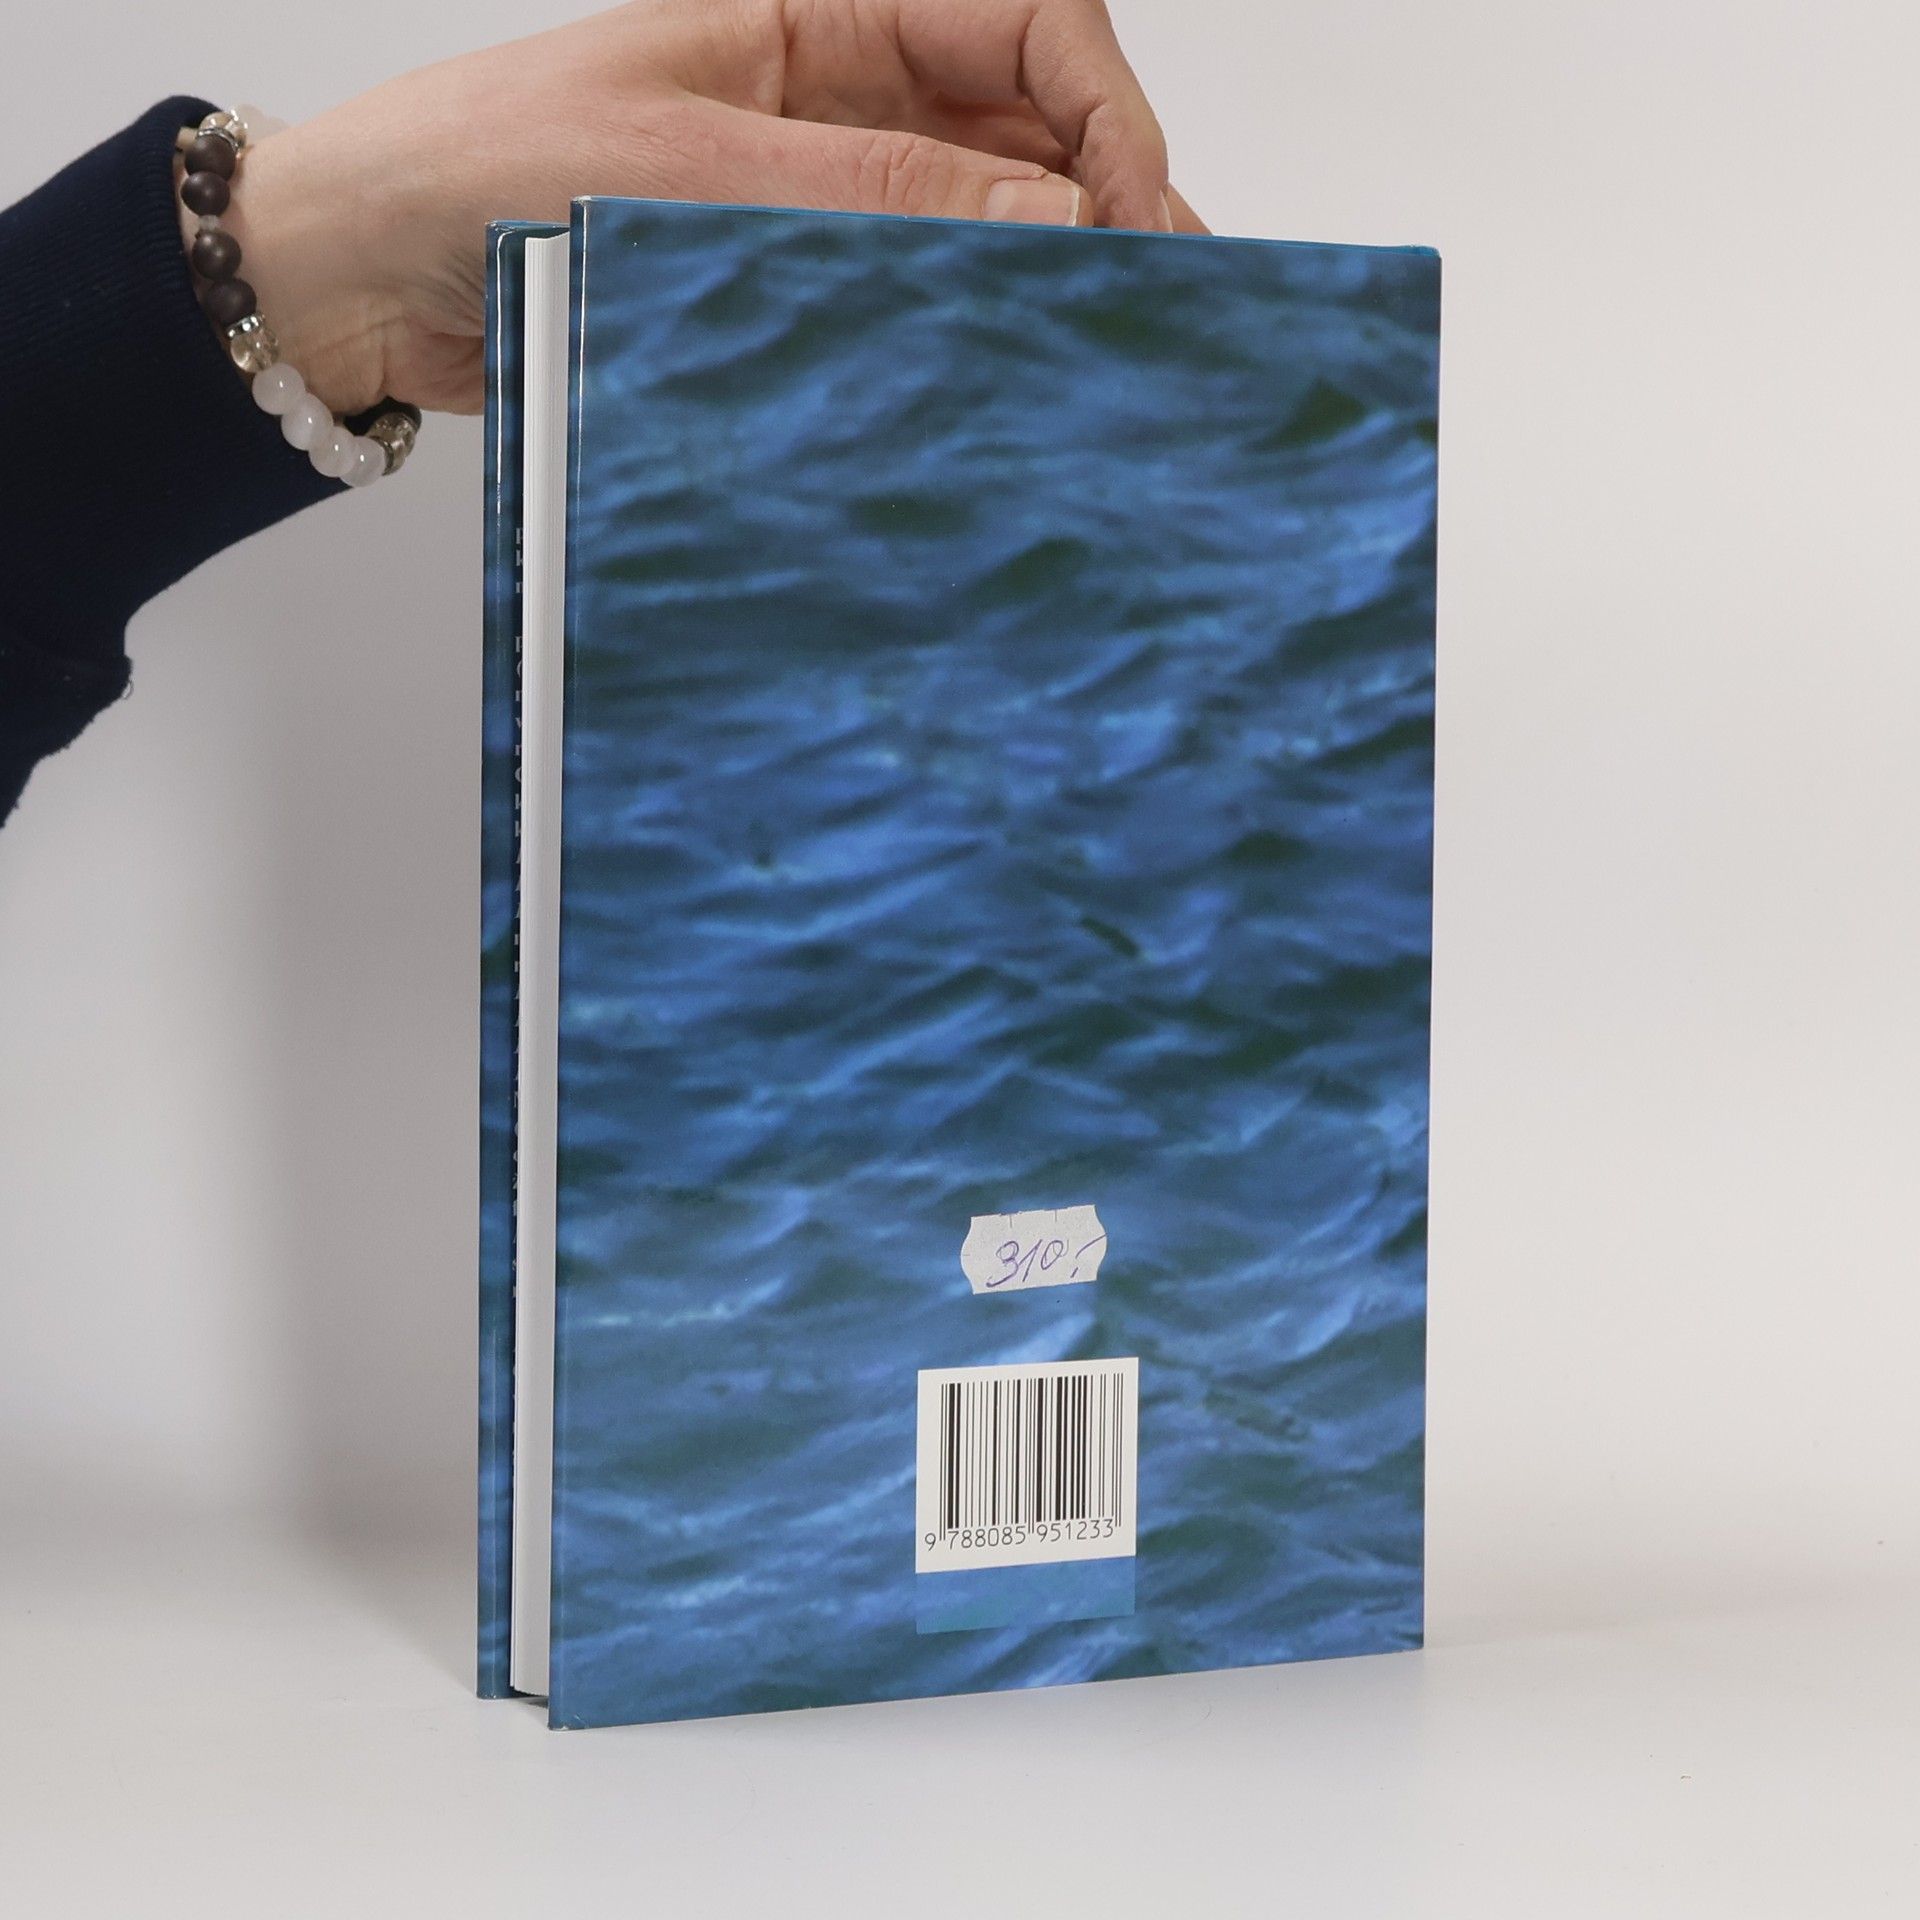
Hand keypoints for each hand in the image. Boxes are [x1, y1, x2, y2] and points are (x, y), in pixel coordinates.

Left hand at [206, 0, 1202, 417]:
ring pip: (982, 220)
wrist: (368, 270)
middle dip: (1106, 199)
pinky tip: (1004, 383)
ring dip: (1047, 279)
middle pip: (1027, 124)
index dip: (1103, 110)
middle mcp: (837, 96)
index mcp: (821, 11)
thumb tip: (1048, 219)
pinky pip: (908, 300)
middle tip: (1161, 300)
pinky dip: (967, 339)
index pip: (1024, 24)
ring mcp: (820, 196)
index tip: (1134, 214)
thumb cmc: (483, 162)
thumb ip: (876, 190)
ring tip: (1106, 352)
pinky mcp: (789, 285)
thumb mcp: (693, 161)